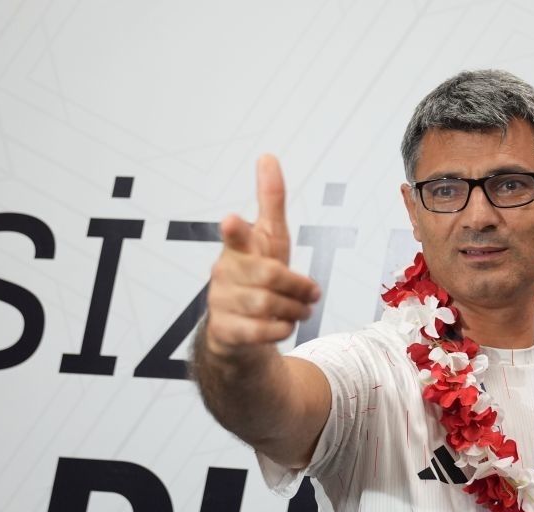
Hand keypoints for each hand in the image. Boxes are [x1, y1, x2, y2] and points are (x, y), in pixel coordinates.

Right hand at [205, 155, 320, 357]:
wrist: (237, 329)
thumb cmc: (258, 274)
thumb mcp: (270, 238)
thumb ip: (270, 201)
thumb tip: (268, 156)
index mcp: (238, 248)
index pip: (235, 236)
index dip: (235, 229)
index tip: (231, 219)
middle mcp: (225, 272)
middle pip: (270, 275)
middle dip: (298, 286)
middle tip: (312, 294)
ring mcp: (221, 302)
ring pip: (269, 305)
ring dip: (295, 309)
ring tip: (301, 310)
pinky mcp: (225, 331)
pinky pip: (262, 332)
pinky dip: (281, 329)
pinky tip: (283, 325)